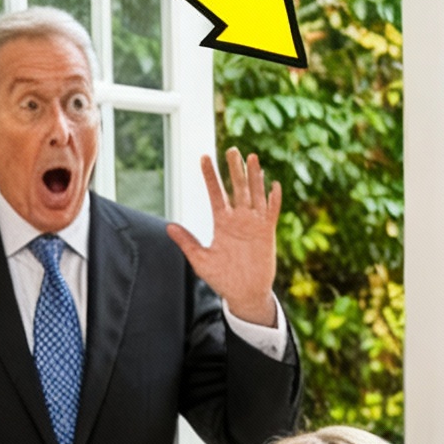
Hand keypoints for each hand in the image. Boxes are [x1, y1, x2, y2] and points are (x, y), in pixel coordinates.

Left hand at [168, 148, 280, 326]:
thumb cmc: (222, 279)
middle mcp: (238, 219)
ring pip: (254, 194)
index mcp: (222, 222)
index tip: (204, 157)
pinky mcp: (267, 233)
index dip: (210, 176)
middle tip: (232, 150)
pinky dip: (273, 199)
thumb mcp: (201, 260)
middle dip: (234, 169)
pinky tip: (273, 185)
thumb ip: (187, 242)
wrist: (244, 294)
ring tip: (252, 157)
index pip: (216, 194)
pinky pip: (271, 212)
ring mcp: (253, 224)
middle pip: (236, 188)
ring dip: (254, 177)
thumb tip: (169, 226)